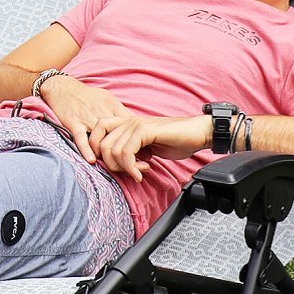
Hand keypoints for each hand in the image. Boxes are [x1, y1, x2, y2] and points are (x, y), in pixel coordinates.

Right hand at [38, 75, 129, 161]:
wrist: (63, 88)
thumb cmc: (87, 95)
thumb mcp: (108, 98)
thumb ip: (120, 113)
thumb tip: (136, 127)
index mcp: (112, 106)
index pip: (129, 123)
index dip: (138, 137)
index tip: (146, 150)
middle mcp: (101, 112)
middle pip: (117, 133)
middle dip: (128, 149)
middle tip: (137, 164)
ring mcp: (87, 118)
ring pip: (101, 138)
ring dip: (109, 153)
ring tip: (118, 167)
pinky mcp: (73, 123)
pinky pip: (80, 138)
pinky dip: (86, 149)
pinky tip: (92, 160)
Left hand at [87, 115, 212, 181]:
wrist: (197, 134)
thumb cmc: (175, 141)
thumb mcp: (146, 148)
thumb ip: (130, 152)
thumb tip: (115, 164)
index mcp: (126, 123)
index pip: (96, 132)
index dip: (96, 150)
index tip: (113, 166)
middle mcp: (127, 121)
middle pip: (100, 145)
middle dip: (111, 165)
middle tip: (130, 171)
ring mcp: (135, 124)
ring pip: (112, 151)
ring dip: (125, 168)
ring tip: (140, 171)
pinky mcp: (144, 131)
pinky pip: (126, 153)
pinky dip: (132, 168)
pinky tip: (142, 172)